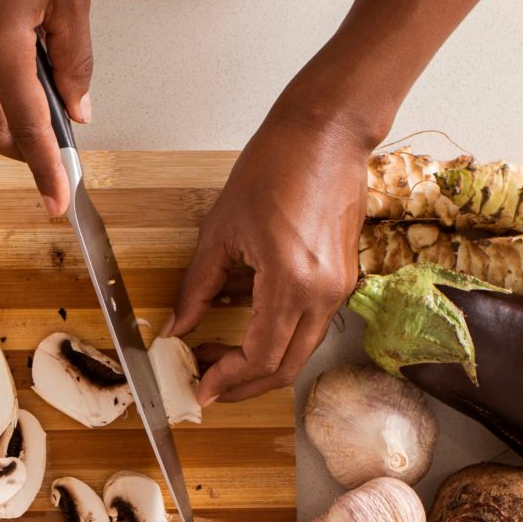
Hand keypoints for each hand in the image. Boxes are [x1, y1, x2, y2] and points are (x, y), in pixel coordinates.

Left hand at [164, 102, 374, 402]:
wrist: (326, 134)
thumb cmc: (275, 166)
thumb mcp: (221, 230)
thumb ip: (198, 287)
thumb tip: (179, 327)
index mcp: (291, 282)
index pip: (260, 356)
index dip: (228, 379)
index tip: (200, 386)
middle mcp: (322, 294)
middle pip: (285, 367)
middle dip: (243, 384)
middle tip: (208, 381)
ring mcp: (339, 289)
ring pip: (300, 352)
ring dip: (261, 364)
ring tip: (221, 356)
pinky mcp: (343, 280)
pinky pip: (310, 326)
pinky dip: (279, 339)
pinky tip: (247, 327)